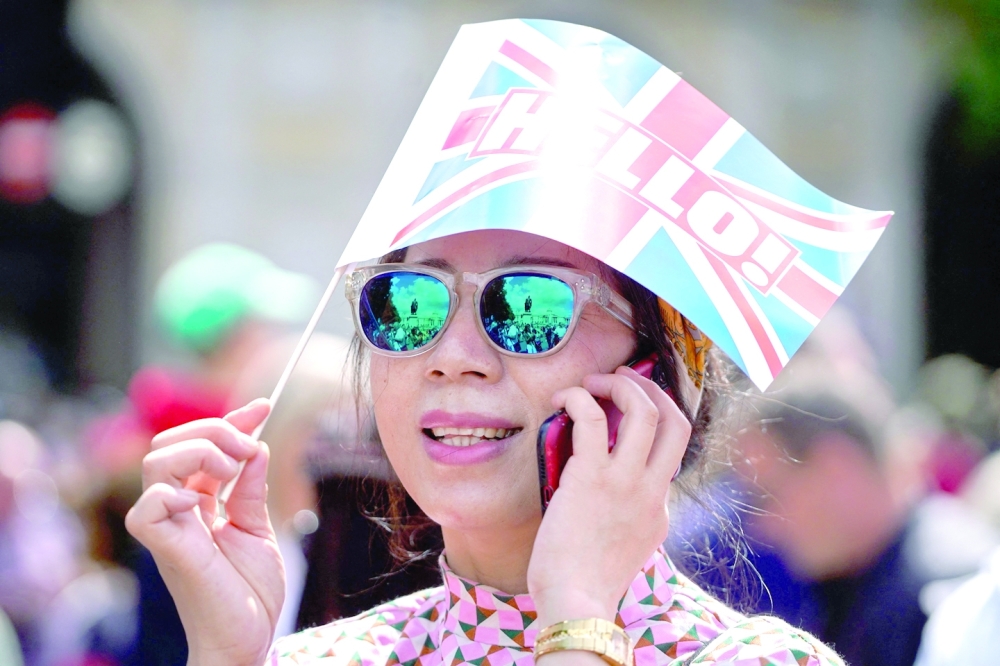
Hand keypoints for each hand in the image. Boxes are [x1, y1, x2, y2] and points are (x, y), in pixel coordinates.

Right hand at [125, 399, 284, 665]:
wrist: (247, 638)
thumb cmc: (249, 593)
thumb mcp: (258, 528)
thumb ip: (251, 488)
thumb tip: (257, 444)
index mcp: (198, 502)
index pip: (202, 445)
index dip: (231, 420)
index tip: (264, 404)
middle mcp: (178, 510)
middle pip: (169, 443)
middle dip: (214, 430)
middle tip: (249, 449)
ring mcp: (169, 527)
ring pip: (155, 462)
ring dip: (198, 451)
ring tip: (229, 471)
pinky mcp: (166, 549)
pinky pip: (147, 509)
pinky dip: (174, 493)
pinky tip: (202, 503)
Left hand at [527, 366, 690, 627]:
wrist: (575, 602)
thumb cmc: (584, 582)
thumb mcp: (623, 550)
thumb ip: (626, 520)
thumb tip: (605, 497)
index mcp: (658, 509)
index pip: (671, 451)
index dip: (653, 420)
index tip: (627, 407)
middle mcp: (652, 491)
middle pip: (675, 421)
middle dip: (652, 390)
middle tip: (623, 378)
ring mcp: (626, 482)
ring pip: (644, 411)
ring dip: (619, 385)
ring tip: (593, 381)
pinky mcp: (591, 477)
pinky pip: (591, 418)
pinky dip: (578, 397)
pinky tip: (562, 398)